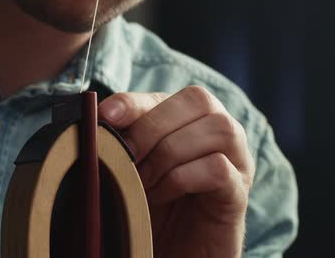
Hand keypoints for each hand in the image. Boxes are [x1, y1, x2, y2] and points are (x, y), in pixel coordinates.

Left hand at [99, 87, 254, 257]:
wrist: (173, 251)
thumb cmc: (152, 203)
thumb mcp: (131, 165)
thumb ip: (121, 137)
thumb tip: (96, 117)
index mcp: (190, 117)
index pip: (166, 93)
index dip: (134, 101)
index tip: (104, 115)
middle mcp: (220, 130)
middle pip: (198, 99)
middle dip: (152, 126)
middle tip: (126, 156)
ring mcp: (237, 160)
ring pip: (218, 128)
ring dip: (169, 153)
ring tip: (144, 181)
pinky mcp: (238, 192)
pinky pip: (218, 168)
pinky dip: (181, 178)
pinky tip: (160, 195)